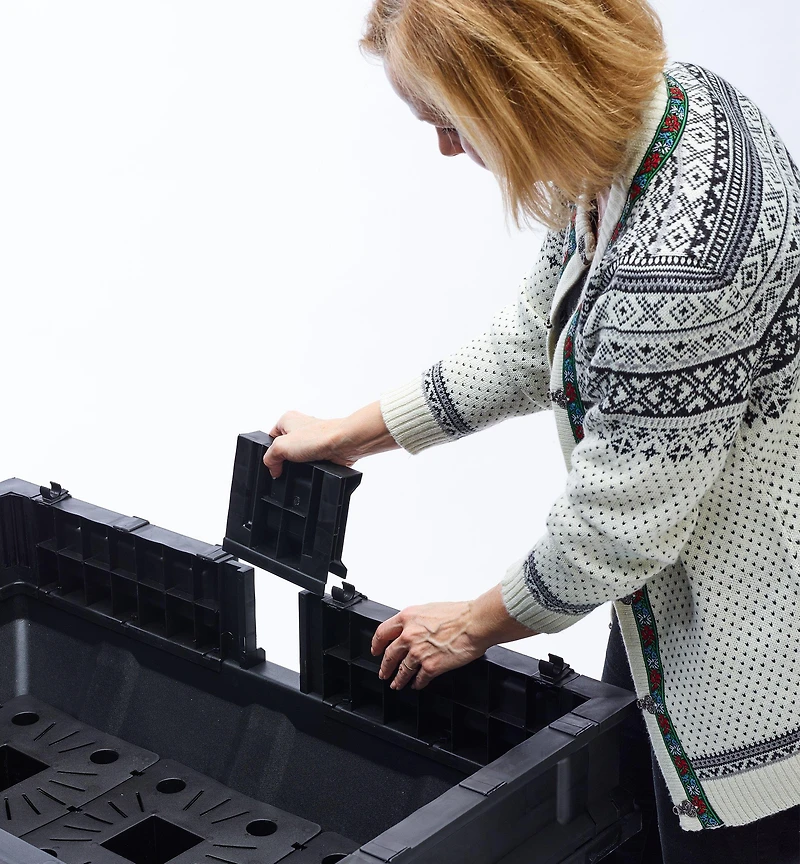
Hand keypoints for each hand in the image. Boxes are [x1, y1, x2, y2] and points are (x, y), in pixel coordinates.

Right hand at [264, 401, 399, 478]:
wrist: (345, 444)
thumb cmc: (319, 436)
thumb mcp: (281, 446)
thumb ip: (269, 458)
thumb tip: (273, 469)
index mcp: (287, 419)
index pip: (270, 439)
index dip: (270, 453)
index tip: (273, 463)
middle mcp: (301, 427)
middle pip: (285, 450)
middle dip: (286, 460)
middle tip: (289, 464)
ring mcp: (313, 439)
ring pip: (299, 459)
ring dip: (300, 466)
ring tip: (304, 465)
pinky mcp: (324, 451)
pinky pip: (312, 464)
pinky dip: (312, 469)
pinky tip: (313, 468)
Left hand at [370, 585, 536, 690]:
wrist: (475, 623)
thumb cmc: (459, 613)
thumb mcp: (429, 609)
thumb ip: (416, 620)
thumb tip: (412, 629)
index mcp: (407, 618)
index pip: (383, 632)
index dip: (376, 643)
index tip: (375, 650)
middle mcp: (409, 635)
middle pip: (389, 655)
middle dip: (385, 666)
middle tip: (383, 672)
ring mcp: (418, 652)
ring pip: (402, 670)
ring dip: (398, 679)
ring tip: (397, 684)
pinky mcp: (431, 666)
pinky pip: (420, 678)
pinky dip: (417, 683)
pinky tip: (417, 685)